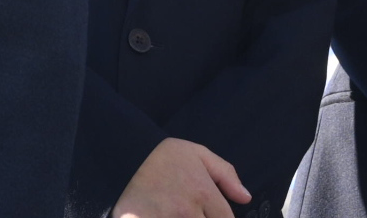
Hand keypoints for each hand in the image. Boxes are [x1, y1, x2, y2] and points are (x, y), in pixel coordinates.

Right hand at [111, 137, 250, 217]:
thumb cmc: (160, 157)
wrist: (121, 158)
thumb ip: (226, 174)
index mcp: (203, 192)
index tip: (211, 214)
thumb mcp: (196, 153)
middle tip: (192, 212)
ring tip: (177, 212)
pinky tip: (164, 215)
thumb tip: (245, 197)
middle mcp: (187, 211)